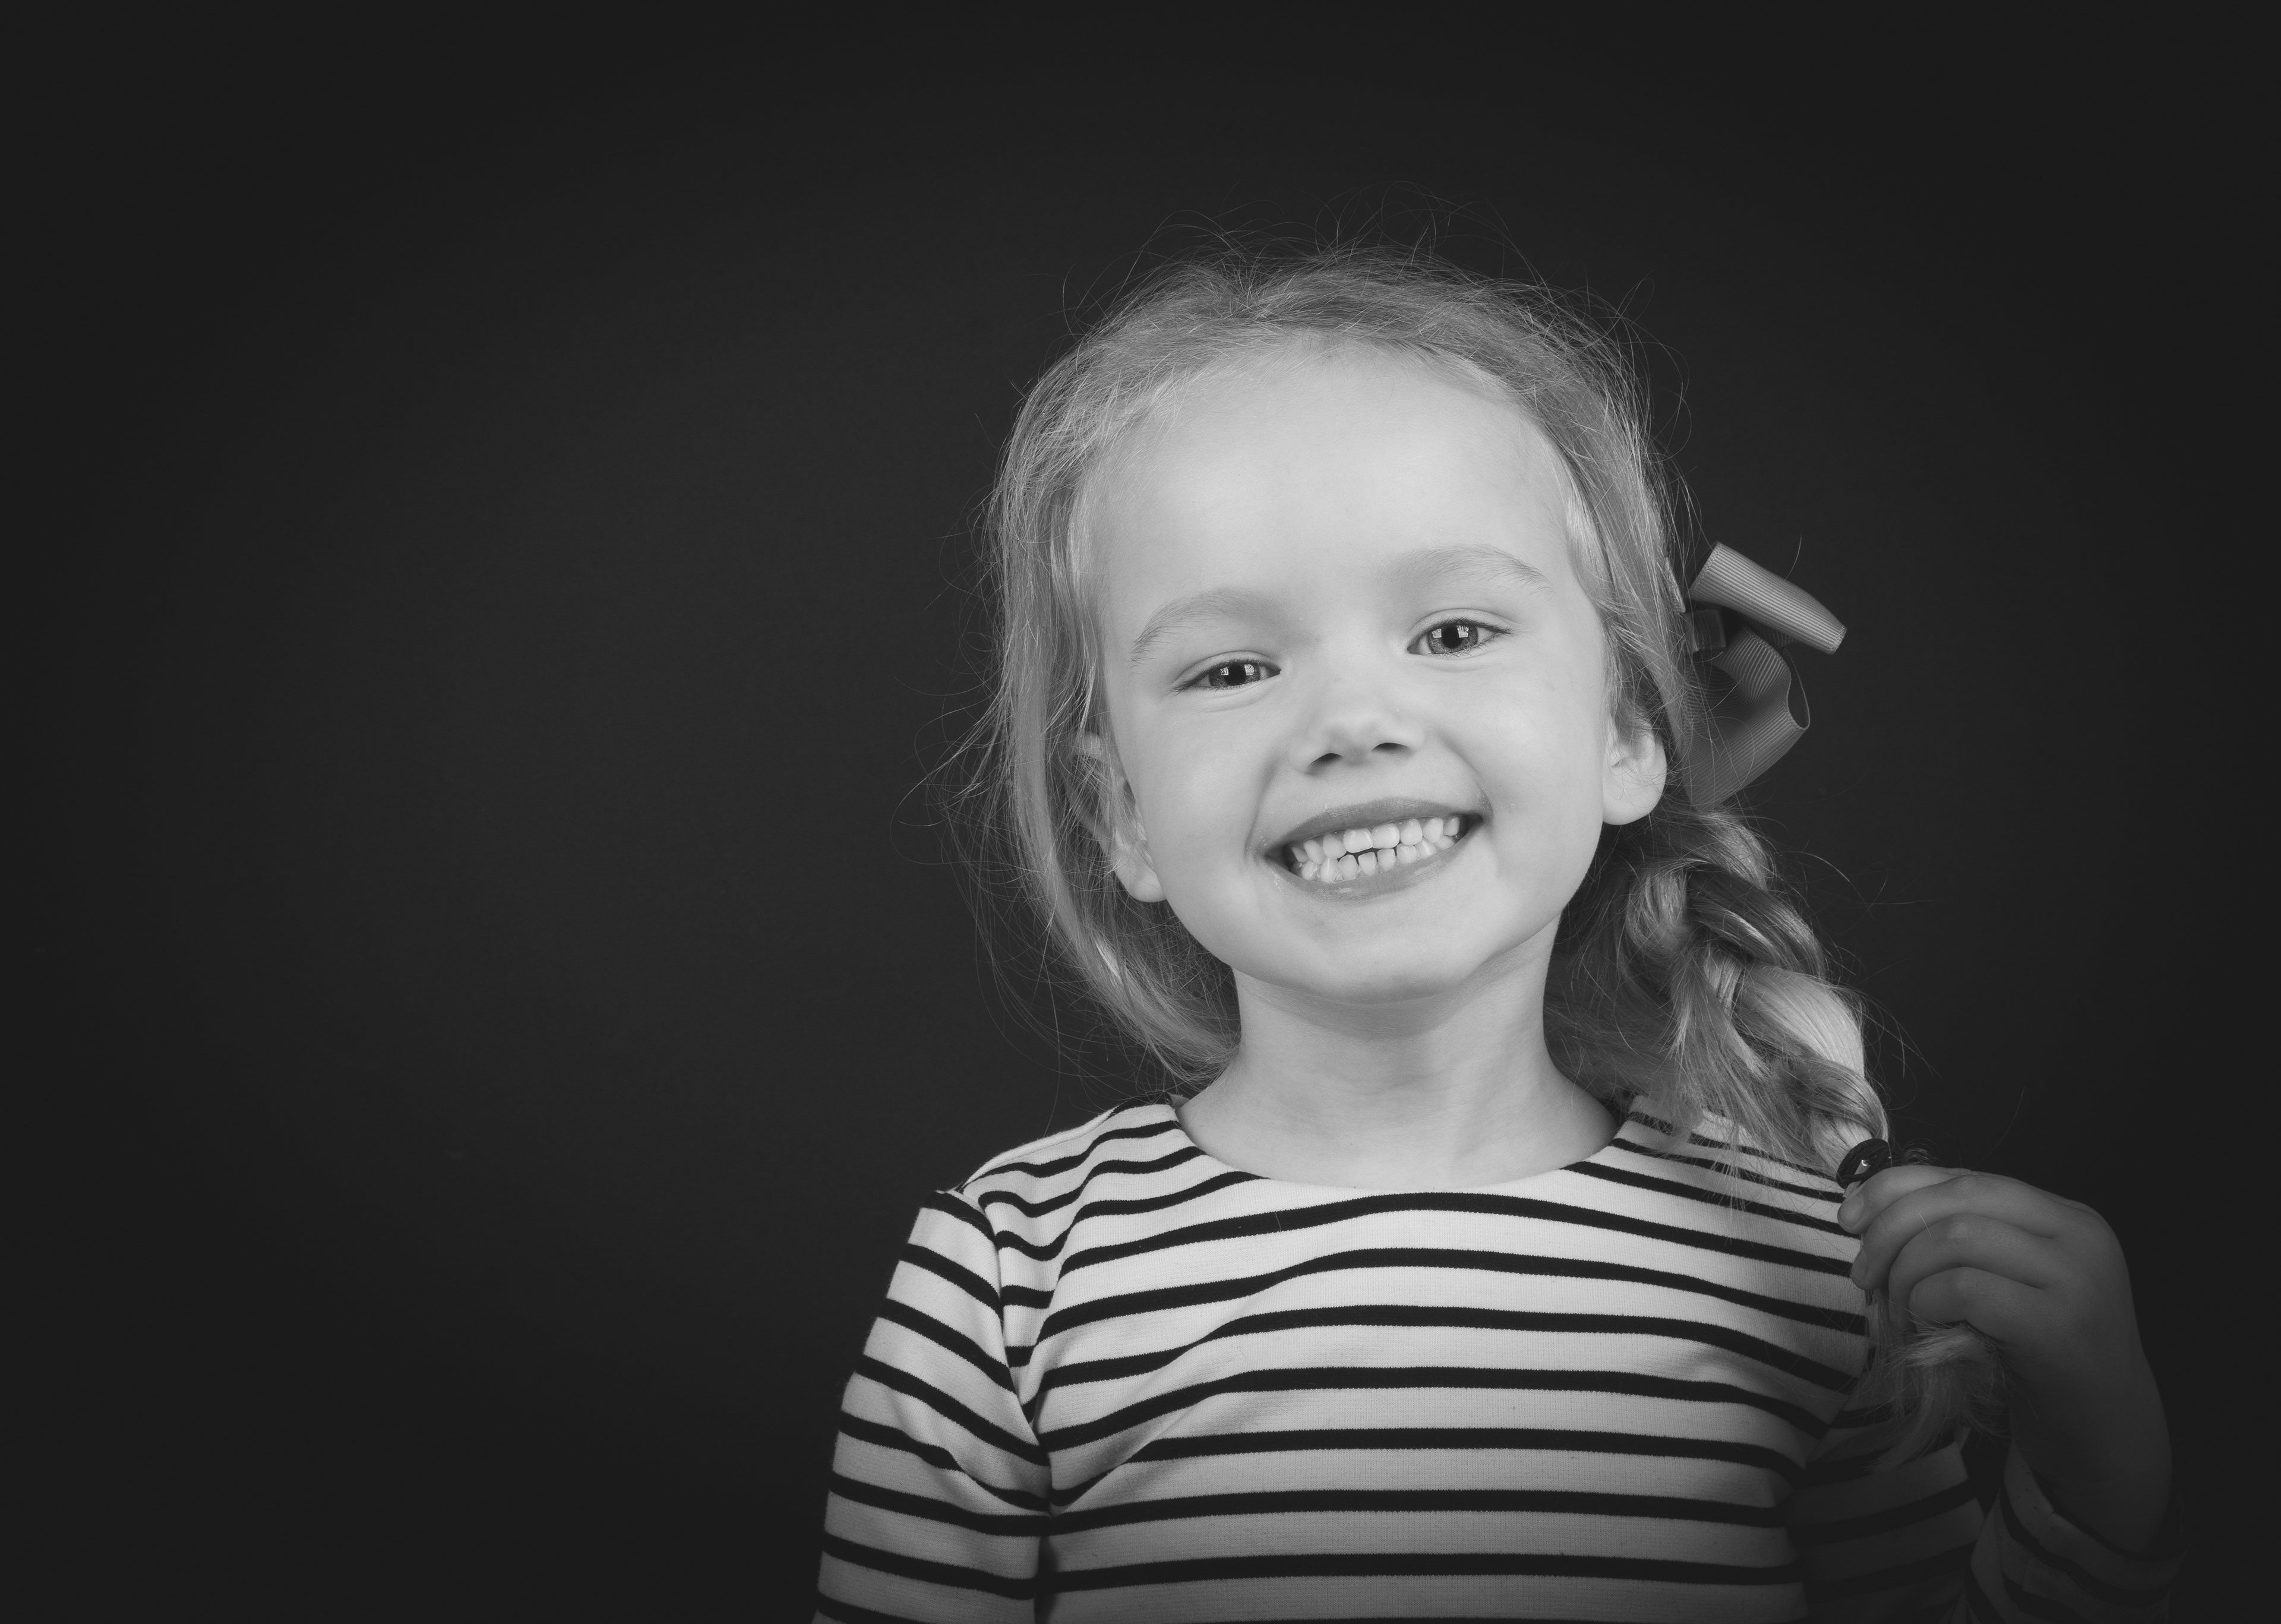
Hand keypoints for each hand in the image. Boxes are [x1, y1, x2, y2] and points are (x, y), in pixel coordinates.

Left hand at [1838, 1165, 2172, 1552]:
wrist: (2104, 1430)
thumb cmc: (2036, 1354)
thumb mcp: (2004, 1281)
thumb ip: (1956, 1238)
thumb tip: (1864, 1205)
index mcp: (2063, 1215)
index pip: (1965, 1177)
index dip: (1895, 1189)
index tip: (1849, 1218)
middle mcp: (2078, 1235)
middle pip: (1958, 1199)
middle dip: (1890, 1230)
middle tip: (1864, 1275)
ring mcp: (2076, 1279)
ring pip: (1956, 1239)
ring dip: (1906, 1275)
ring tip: (1901, 1312)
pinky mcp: (2059, 1326)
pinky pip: (1964, 1290)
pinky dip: (1928, 1304)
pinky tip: (1932, 1330)